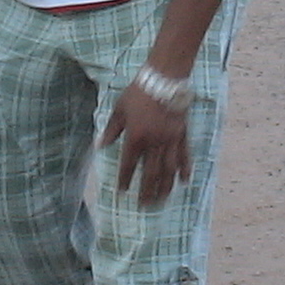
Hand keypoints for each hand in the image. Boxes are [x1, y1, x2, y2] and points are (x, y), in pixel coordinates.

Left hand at [101, 83, 192, 207]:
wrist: (163, 78)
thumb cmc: (138, 93)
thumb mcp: (119, 109)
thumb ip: (111, 130)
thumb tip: (100, 145)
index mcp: (136, 137)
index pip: (129, 164)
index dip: (125, 179)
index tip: (122, 192)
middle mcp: (154, 142)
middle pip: (150, 173)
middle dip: (147, 191)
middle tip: (145, 206)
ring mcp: (170, 140)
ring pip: (168, 169)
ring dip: (165, 186)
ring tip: (162, 200)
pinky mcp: (182, 134)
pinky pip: (184, 155)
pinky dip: (184, 169)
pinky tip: (184, 181)